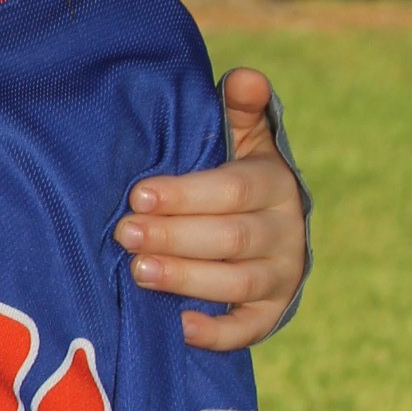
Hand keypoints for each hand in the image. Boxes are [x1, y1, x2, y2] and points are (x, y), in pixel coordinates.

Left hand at [115, 66, 306, 351]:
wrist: (267, 229)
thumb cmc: (234, 175)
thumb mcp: (241, 137)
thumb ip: (239, 109)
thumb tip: (243, 78)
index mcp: (275, 183)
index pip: (233, 190)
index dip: (186, 194)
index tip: (138, 195)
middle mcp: (286, 231)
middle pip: (230, 239)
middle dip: (174, 237)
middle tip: (125, 234)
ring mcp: (282, 276)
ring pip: (236, 284)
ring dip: (186, 279)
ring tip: (138, 272)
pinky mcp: (271, 314)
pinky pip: (247, 330)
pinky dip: (215, 333)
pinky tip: (176, 325)